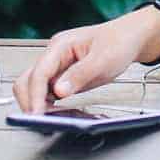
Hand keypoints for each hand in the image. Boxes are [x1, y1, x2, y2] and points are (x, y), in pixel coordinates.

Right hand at [13, 15, 150, 113]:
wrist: (130, 38)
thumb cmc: (119, 41)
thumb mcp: (104, 59)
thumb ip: (80, 74)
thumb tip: (59, 91)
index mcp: (60, 45)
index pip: (39, 72)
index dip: (35, 95)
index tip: (36, 114)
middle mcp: (54, 56)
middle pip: (28, 81)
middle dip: (30, 101)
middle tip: (40, 121)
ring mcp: (57, 68)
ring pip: (35, 89)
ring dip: (39, 105)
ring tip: (51, 121)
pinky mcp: (63, 79)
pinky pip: (49, 95)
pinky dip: (50, 106)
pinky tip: (60, 115)